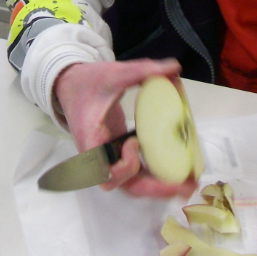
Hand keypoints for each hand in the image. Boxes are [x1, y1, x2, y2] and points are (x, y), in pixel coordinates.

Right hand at [53, 58, 195, 198]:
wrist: (71, 85)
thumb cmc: (88, 81)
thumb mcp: (114, 73)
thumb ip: (143, 70)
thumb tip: (175, 67)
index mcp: (89, 140)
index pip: (103, 171)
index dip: (123, 164)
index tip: (134, 141)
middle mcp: (96, 156)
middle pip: (122, 185)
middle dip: (154, 188)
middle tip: (184, 185)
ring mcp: (107, 158)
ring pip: (129, 183)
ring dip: (156, 187)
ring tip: (186, 183)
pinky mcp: (116, 154)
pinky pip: (133, 173)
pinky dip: (152, 175)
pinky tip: (176, 170)